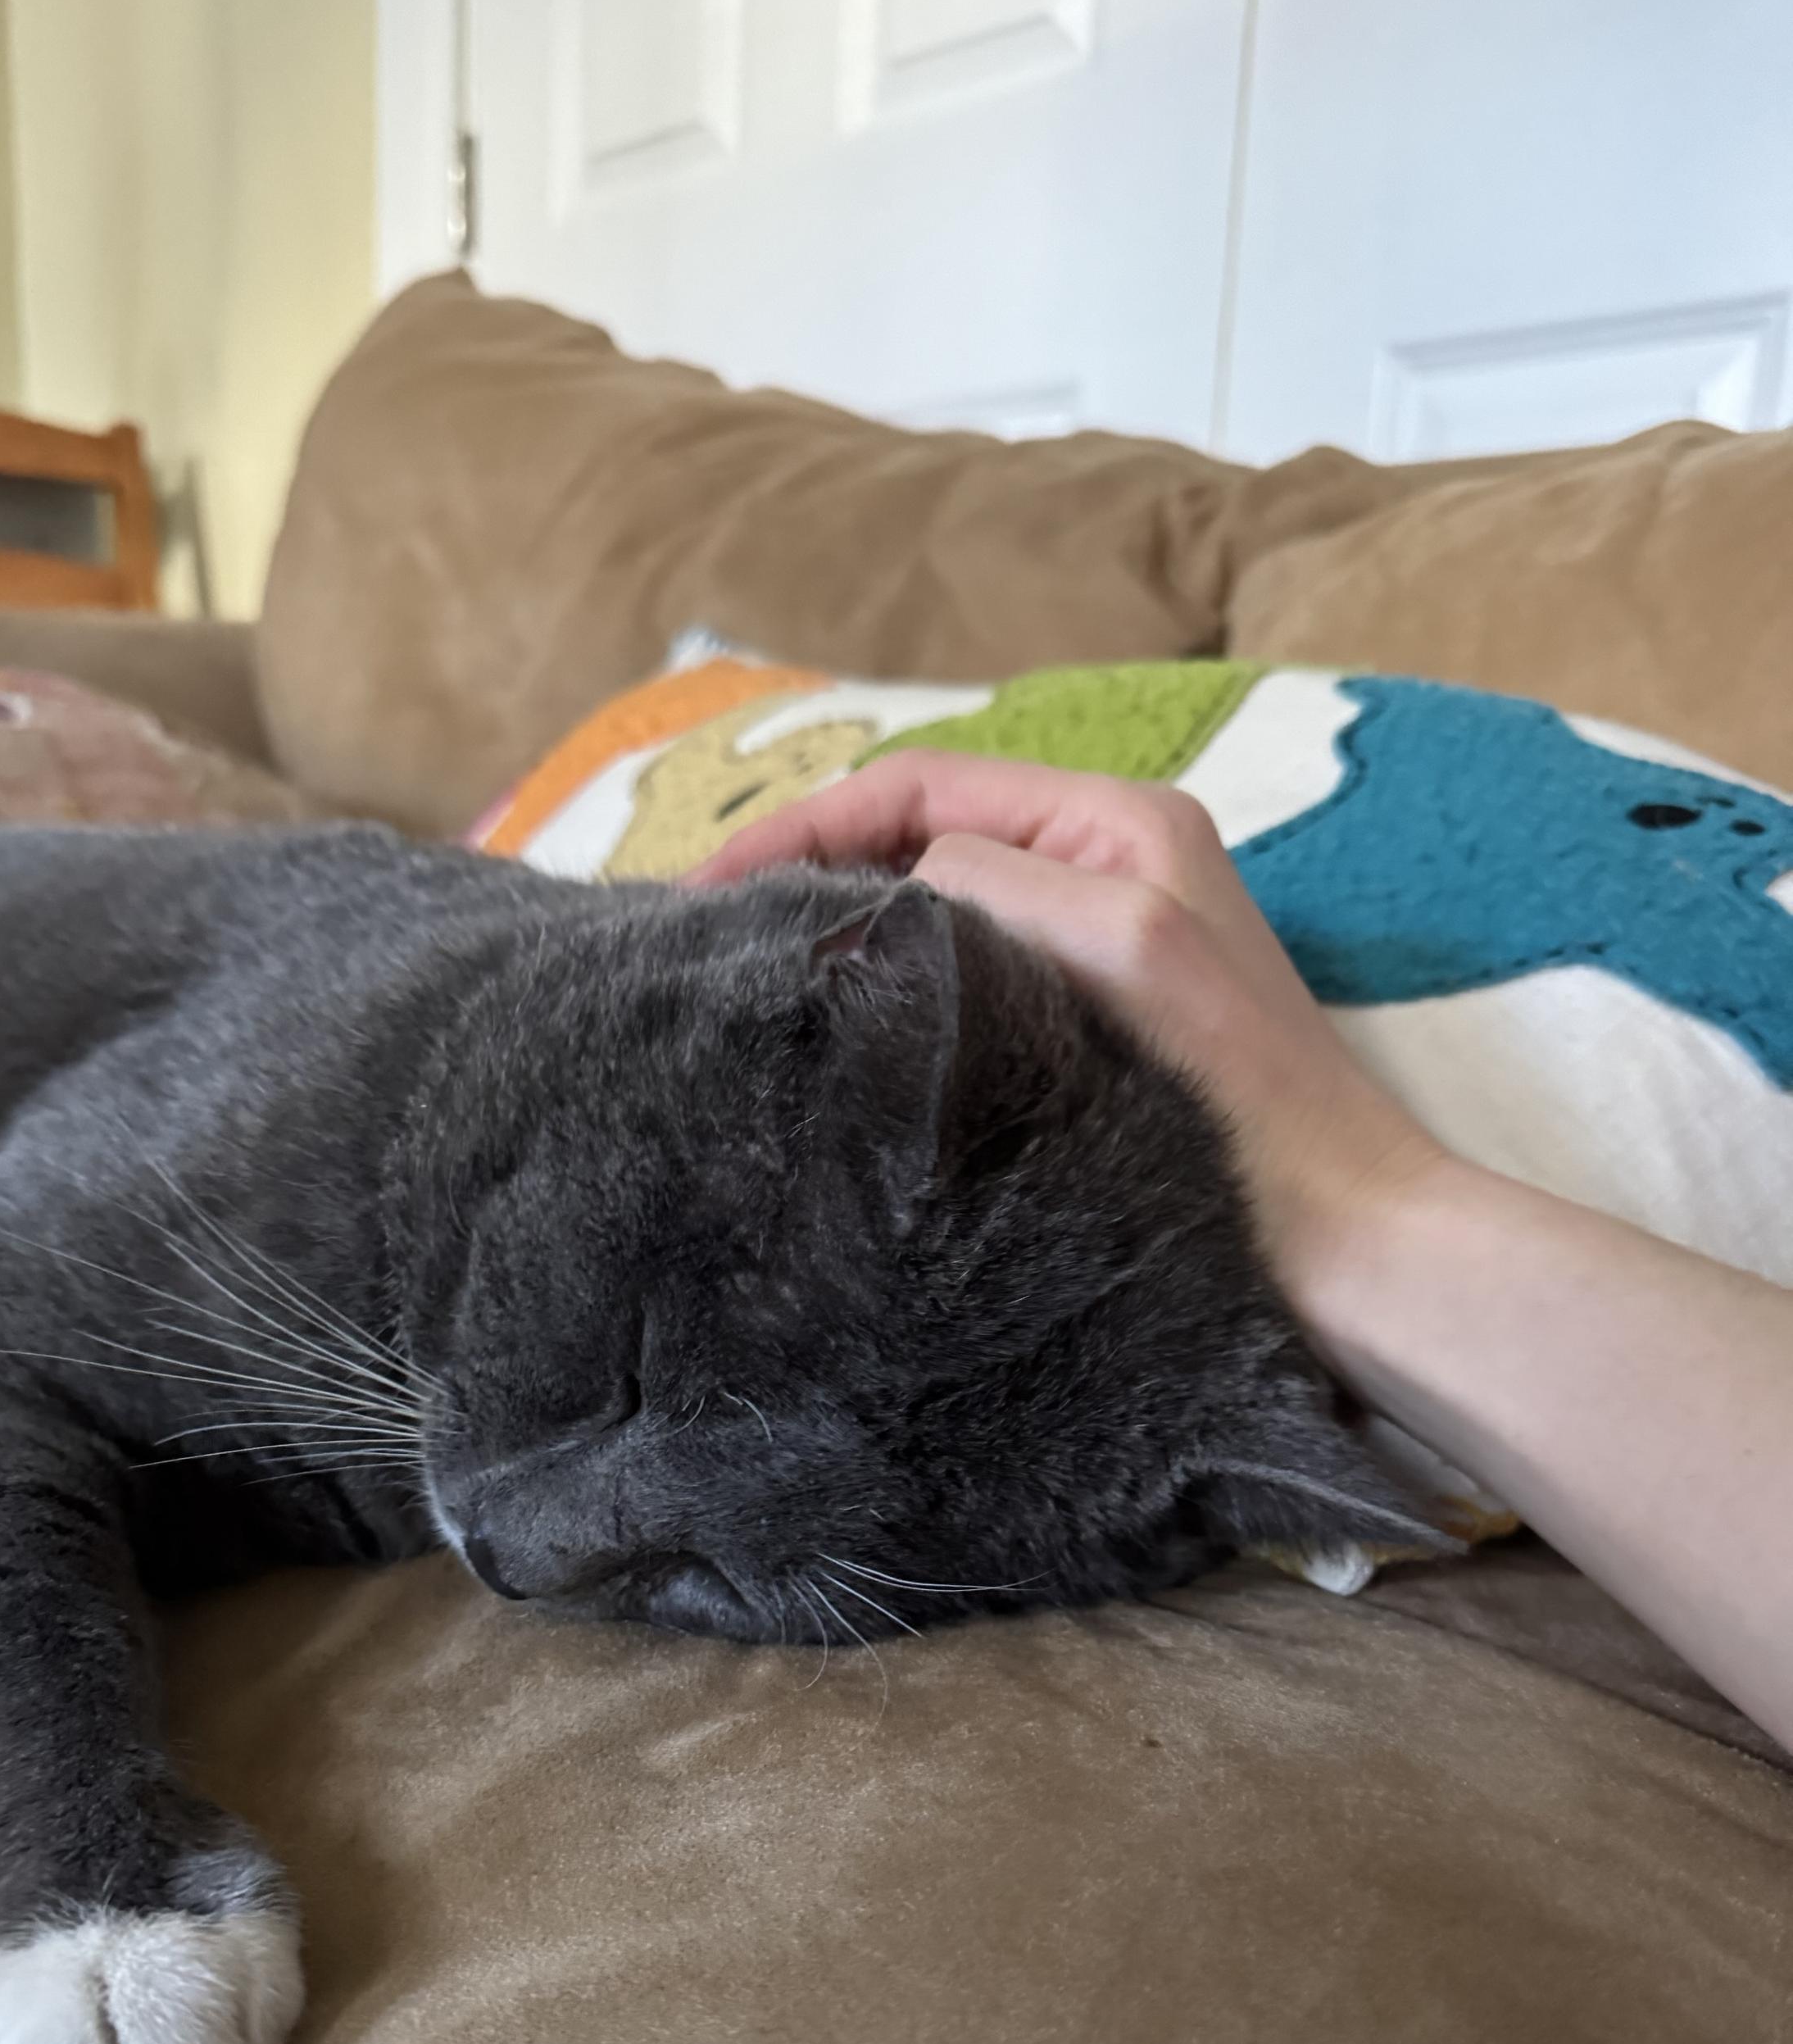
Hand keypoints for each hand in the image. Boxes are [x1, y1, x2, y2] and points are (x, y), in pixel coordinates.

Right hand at [693, 752, 1444, 1311]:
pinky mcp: (1084, 1052)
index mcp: (1118, 824)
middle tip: (700, 949)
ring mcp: (1096, 965)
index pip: (915, 788)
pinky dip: (890, 1012)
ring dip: (842, 950)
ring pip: (931, 927)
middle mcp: (1106, 876)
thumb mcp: (1116, 941)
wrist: (1347, 1255)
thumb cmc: (1246, 1102)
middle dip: (806, 883)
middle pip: (915, 847)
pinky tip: (839, 1056)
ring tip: (749, 999)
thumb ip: (983, 885)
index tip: (696, 899)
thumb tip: (871, 902)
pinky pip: (962, 1002)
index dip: (797, 830)